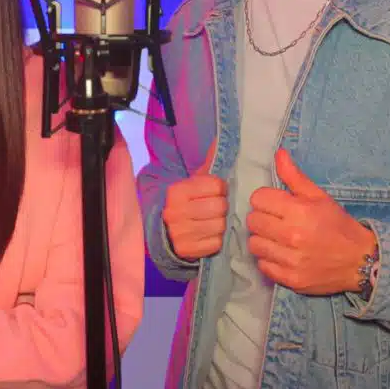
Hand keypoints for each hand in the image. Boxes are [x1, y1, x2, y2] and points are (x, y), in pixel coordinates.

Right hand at [162, 141, 227, 261]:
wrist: (167, 232)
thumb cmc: (188, 202)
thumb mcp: (195, 181)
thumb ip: (210, 161)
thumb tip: (221, 139)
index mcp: (177, 190)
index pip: (215, 185)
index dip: (222, 189)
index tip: (218, 192)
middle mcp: (175, 211)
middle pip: (219, 207)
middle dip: (222, 208)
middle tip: (217, 208)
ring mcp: (179, 232)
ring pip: (219, 226)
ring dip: (220, 224)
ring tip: (213, 221)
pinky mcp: (185, 250)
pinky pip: (215, 244)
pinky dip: (216, 240)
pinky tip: (209, 235)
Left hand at [247, 151, 376, 295]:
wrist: (360, 261)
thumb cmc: (338, 225)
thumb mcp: (319, 196)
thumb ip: (294, 176)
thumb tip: (278, 154)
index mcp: (298, 211)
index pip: (258, 199)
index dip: (265, 199)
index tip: (275, 204)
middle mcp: (292, 236)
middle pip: (253, 221)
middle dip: (262, 217)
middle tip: (276, 220)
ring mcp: (290, 260)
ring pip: (254, 244)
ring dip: (263, 239)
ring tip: (277, 238)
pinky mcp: (290, 280)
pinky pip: (263, 265)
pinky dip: (269, 259)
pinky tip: (281, 254)